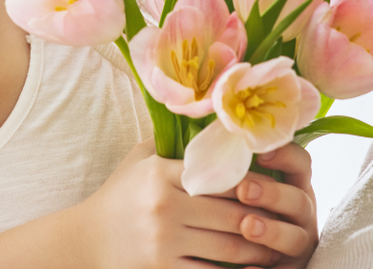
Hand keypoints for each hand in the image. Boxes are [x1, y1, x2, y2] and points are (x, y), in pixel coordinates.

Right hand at [78, 140, 281, 268]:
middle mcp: (164, 205)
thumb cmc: (120, 194)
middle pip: (230, 212)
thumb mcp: (140, 159)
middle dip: (263, 218)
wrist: (84, 240)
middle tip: (288, 219)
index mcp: (162, 172)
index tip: (275, 183)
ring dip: (258, 249)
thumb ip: (174, 143)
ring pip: (228, 247)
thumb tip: (215, 123)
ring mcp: (164, 241)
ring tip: (277, 247)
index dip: (253, 181)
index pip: (219, 175)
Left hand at [234, 144, 317, 268]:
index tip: (261, 154)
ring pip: (295, 237)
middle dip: (272, 194)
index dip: (286, 155)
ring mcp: (300, 244)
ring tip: (247, 226)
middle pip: (298, 200)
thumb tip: (210, 150)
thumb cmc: (241, 208)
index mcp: (295, 186)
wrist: (243, 249)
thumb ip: (240, 170)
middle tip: (243, 190)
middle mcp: (302, 214)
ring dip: (272, 231)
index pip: (301, 163)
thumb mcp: (248, 187)